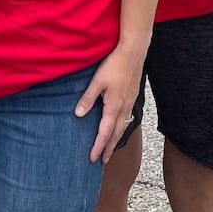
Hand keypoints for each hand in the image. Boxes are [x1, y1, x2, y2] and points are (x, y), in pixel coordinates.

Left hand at [76, 41, 144, 162]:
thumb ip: (88, 98)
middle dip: (109, 148)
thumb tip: (78, 115)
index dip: (98, 146)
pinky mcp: (133, 95)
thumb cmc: (115, 64)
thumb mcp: (97, 81)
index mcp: (114, 106)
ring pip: (123, 126)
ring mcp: (130, 102)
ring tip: (111, 148)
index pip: (105, 132)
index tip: (92, 158)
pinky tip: (119, 125)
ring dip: (116, 139)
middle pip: (116, 133)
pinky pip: (127, 117)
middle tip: (103, 160)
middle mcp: (124, 107)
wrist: (134, 51)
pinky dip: (122, 127)